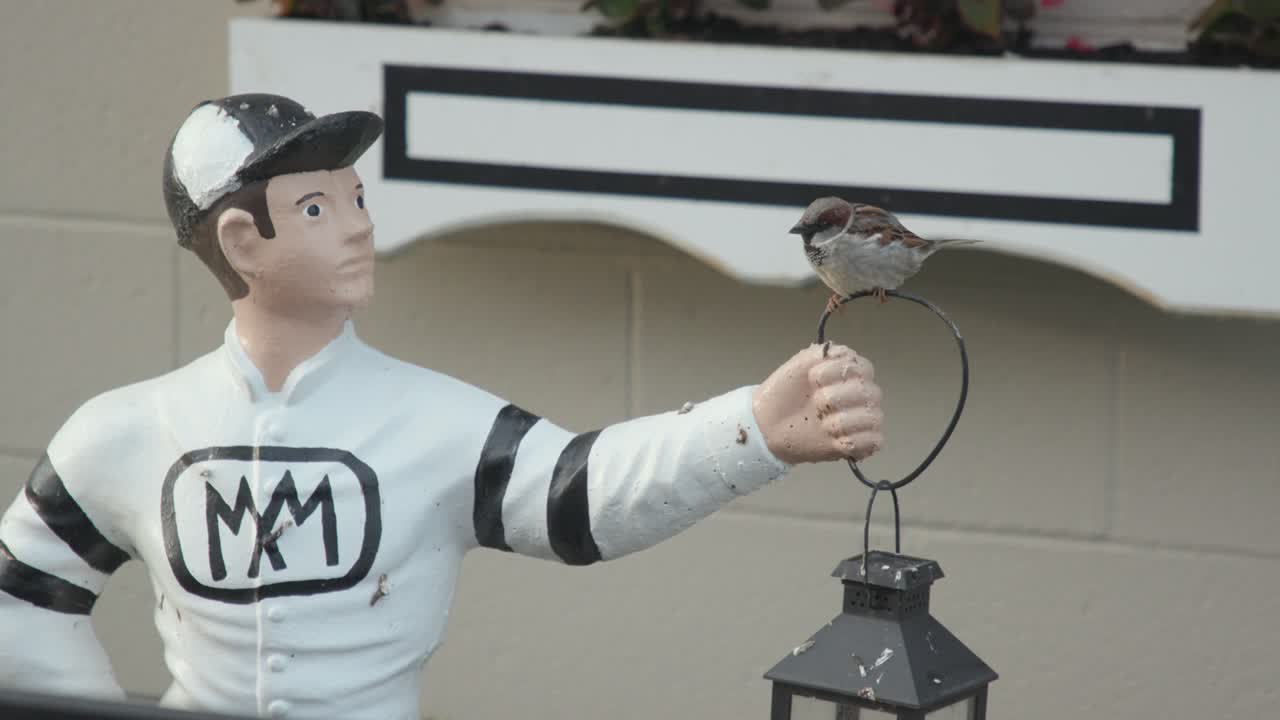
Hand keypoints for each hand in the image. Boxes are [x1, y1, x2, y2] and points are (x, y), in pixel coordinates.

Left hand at [751, 343, 882, 464]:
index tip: (813, 377)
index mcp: (853, 372)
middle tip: (816, 403)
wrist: (770, 423)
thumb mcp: (799, 364)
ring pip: (872, 418)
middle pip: (869, 393)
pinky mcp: (863, 443)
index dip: (837, 372)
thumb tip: (837, 351)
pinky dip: (852, 441)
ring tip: (822, 423)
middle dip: (835, 398)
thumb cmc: (786, 393)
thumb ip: (821, 353)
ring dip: (842, 422)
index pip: (862, 368)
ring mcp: (866, 419)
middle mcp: (864, 394)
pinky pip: (874, 441)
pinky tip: (834, 439)